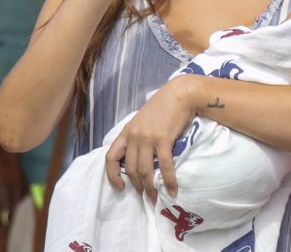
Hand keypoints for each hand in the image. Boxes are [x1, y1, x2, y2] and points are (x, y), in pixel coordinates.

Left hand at [105, 74, 199, 201]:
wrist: (180, 94)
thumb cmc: (163, 106)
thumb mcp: (142, 120)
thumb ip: (137, 136)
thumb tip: (138, 155)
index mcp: (126, 132)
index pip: (110, 157)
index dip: (112, 175)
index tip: (120, 187)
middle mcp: (134, 137)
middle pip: (131, 169)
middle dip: (137, 186)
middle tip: (145, 196)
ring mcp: (148, 138)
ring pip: (145, 170)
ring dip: (150, 187)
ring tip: (155, 197)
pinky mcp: (163, 139)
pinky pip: (164, 165)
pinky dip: (168, 180)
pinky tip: (172, 188)